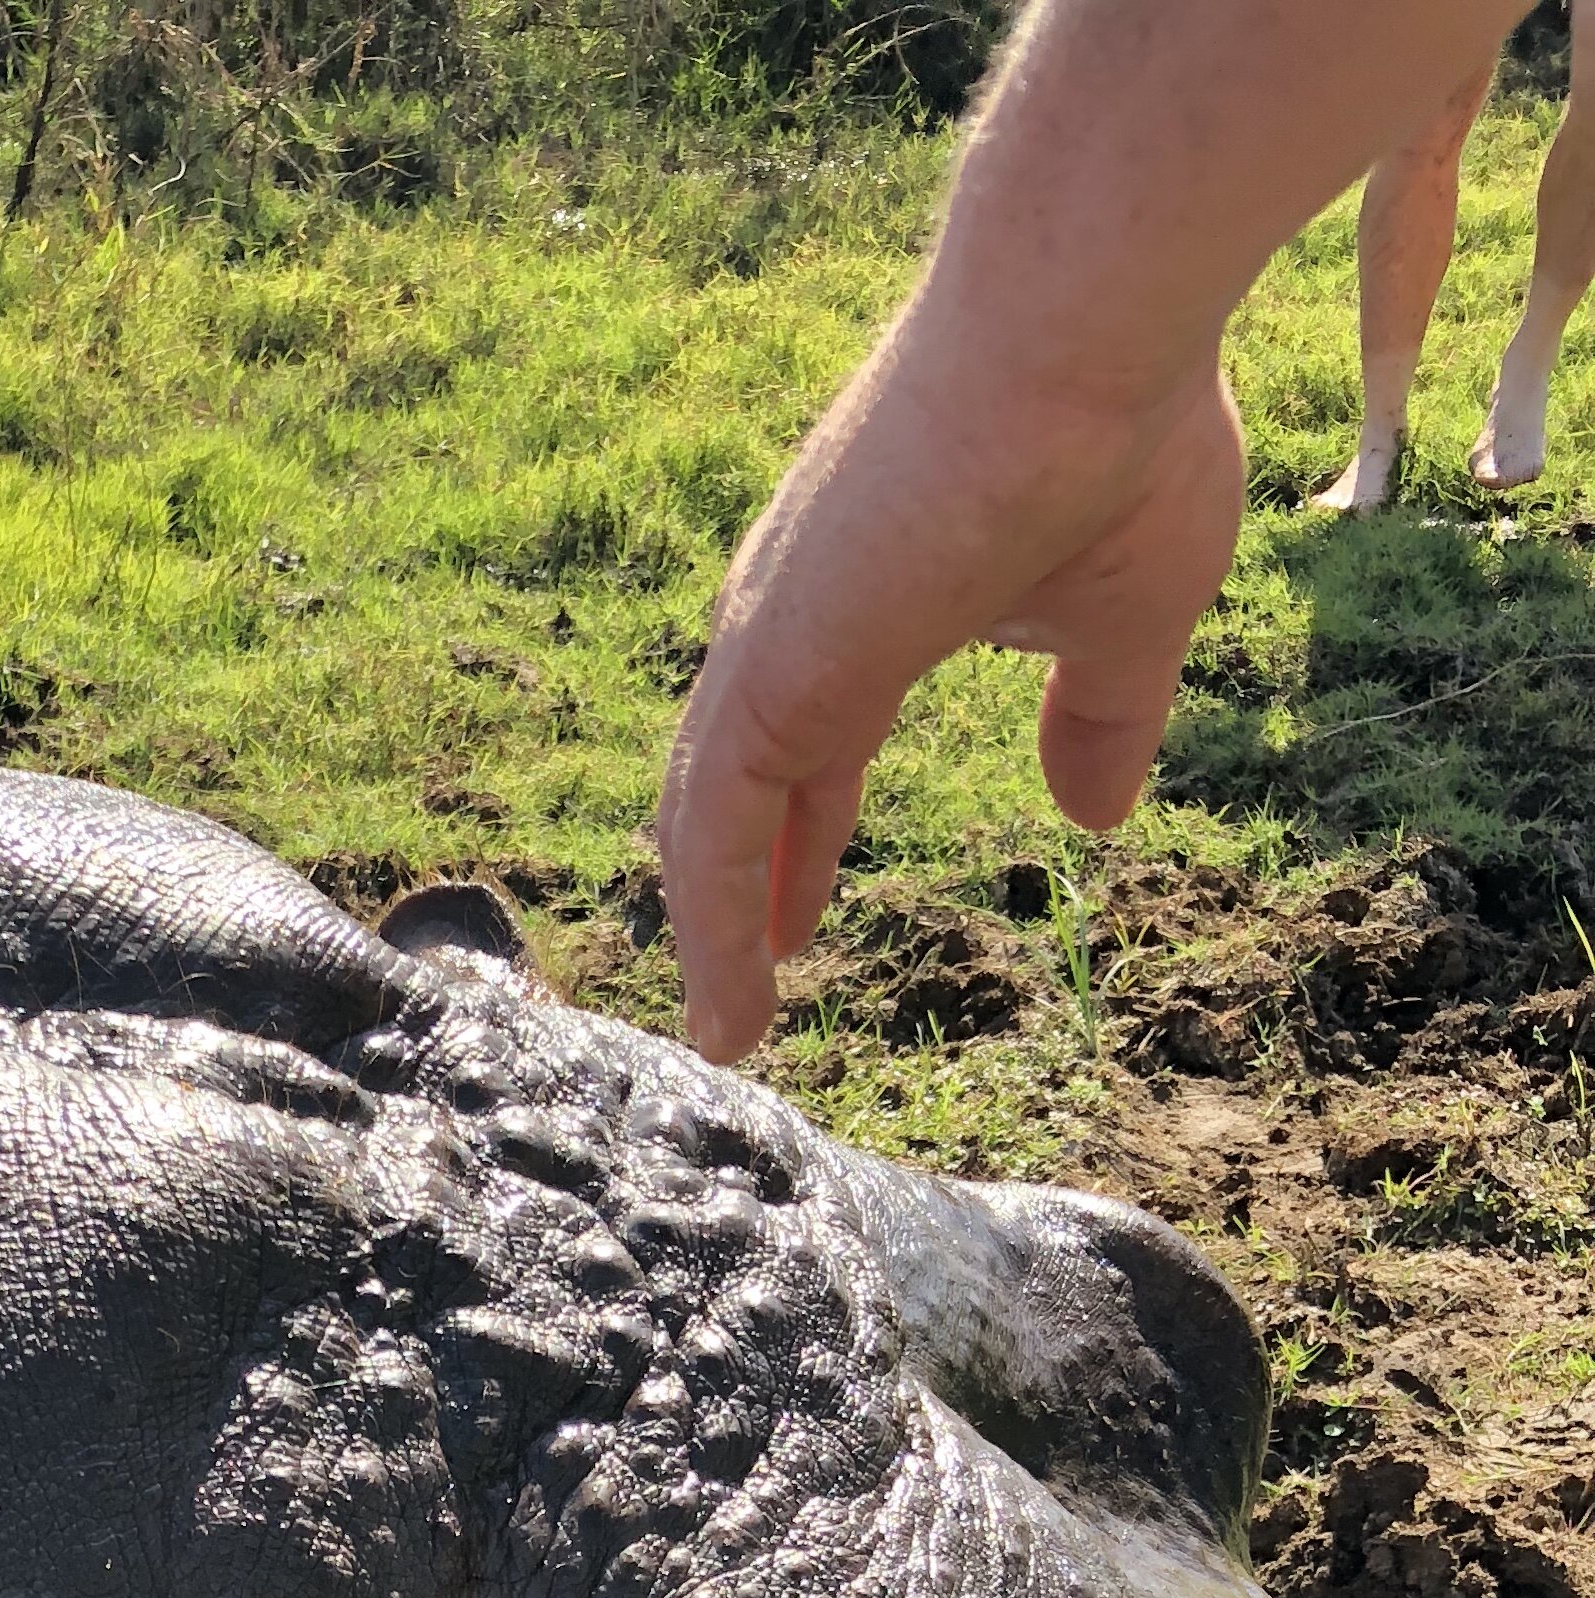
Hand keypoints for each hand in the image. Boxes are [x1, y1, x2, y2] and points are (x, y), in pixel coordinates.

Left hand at [658, 339, 1246, 1062]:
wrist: (1089, 325)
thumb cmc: (1120, 436)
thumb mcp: (1130, 616)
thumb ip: (1101, 717)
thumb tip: (1096, 815)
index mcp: (864, 601)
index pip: (803, 748)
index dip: (798, 840)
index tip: (795, 921)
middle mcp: (792, 617)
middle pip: (733, 785)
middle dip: (733, 890)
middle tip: (737, 988)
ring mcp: (770, 639)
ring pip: (708, 818)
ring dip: (711, 932)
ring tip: (726, 1031)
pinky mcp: (770, 671)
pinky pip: (715, 834)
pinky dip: (714, 927)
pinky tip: (732, 1012)